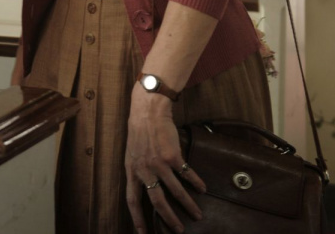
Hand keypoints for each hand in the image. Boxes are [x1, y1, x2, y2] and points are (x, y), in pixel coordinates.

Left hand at [125, 85, 205, 233]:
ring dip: (188, 205)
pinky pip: (186, 174)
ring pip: (175, 191)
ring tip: (197, 214)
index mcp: (131, 171)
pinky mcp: (172, 156)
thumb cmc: (139, 133)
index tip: (142, 233)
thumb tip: (147, 189)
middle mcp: (144, 170)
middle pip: (157, 201)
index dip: (137, 218)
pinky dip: (195, 183)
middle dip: (169, 218)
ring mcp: (159, 164)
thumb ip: (138, 172)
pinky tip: (202, 189)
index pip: (132, 200)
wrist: (147, 112)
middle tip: (179, 231)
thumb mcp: (132, 154)